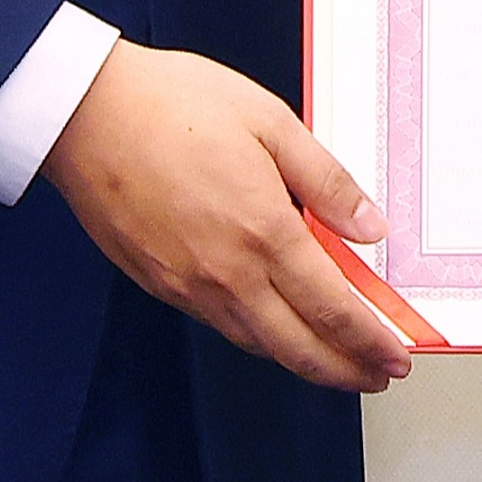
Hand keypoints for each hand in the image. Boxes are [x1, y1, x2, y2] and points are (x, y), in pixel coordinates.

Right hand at [41, 41, 413, 392]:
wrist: (85, 112)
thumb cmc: (172, 105)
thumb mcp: (271, 122)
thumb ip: (326, 182)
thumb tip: (370, 228)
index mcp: (263, 232)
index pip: (334, 309)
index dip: (371, 341)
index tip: (396, 357)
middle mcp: (226, 273)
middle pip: (299, 348)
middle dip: (347, 371)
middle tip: (378, 376)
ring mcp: (187, 284)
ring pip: (258, 344)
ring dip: (303, 361)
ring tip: (335, 360)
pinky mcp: (158, 283)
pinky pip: (220, 325)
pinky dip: (258, 338)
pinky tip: (273, 326)